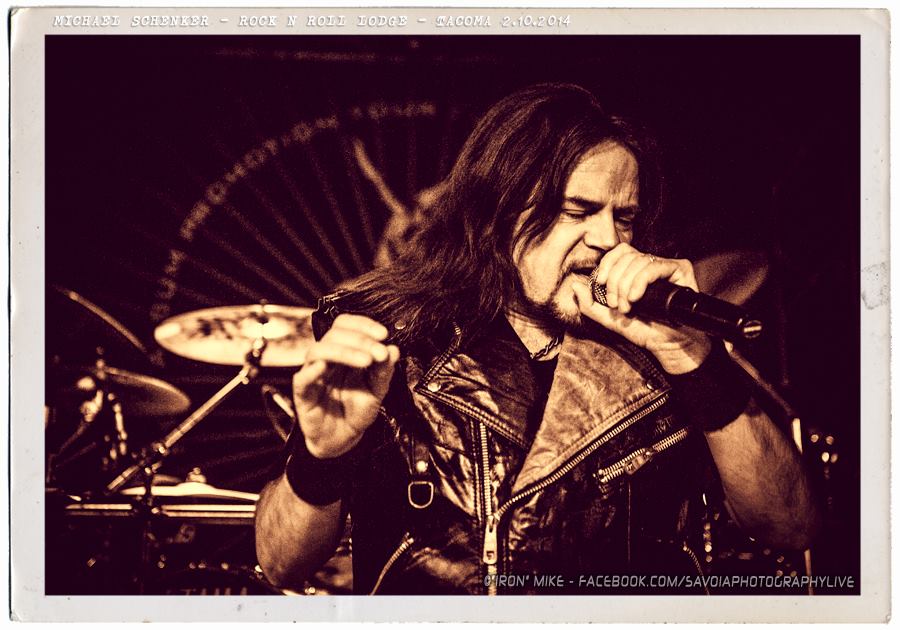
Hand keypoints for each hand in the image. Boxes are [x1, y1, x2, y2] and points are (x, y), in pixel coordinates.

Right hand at [292, 314, 400, 457]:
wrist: (344, 438)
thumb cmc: (357, 410)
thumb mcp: (377, 390)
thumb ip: (384, 371)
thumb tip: (393, 349)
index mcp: (343, 352)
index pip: (345, 325)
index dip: (363, 325)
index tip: (383, 334)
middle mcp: (326, 359)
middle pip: (334, 334)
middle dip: (360, 340)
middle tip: (379, 353)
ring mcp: (313, 374)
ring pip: (319, 350)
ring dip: (344, 351)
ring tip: (366, 361)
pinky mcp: (303, 394)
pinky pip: (303, 378)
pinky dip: (313, 370)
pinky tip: (325, 367)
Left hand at [571, 243, 710, 373]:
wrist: (668, 345)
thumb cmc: (644, 331)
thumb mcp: (610, 319)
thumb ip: (590, 304)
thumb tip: (575, 285)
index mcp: (636, 271)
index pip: (618, 252)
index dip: (607, 264)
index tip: (600, 283)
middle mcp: (651, 265)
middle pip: (626, 257)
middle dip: (615, 282)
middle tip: (617, 305)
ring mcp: (666, 266)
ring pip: (638, 261)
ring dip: (626, 286)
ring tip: (628, 307)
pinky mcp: (680, 269)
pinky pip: (654, 267)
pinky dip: (640, 281)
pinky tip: (636, 298)